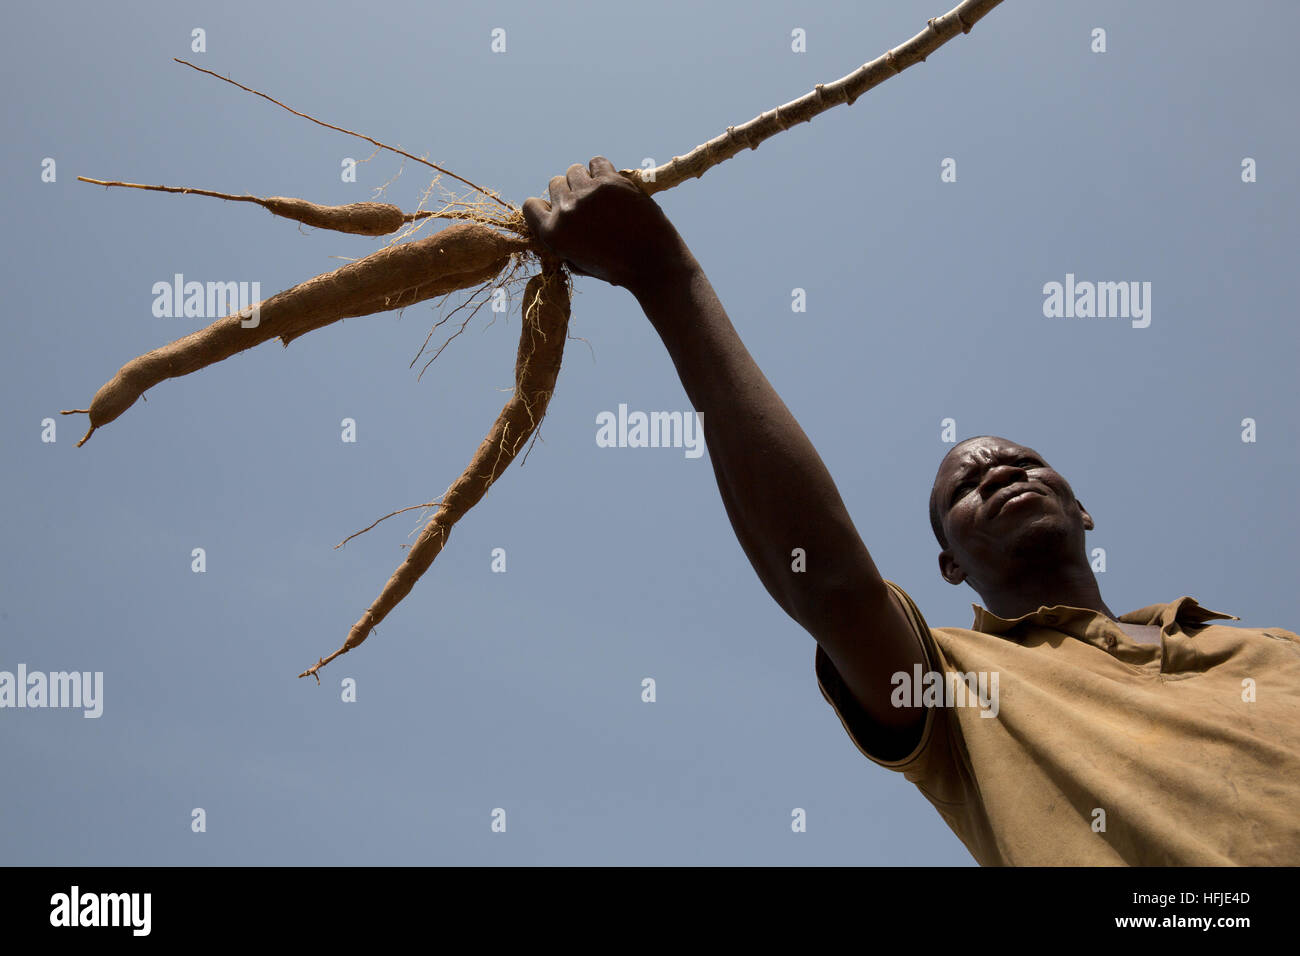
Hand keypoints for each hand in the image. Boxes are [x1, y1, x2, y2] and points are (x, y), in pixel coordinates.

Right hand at [522, 156, 686, 292]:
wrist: (652, 261)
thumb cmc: (617, 267)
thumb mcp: (579, 262)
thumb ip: (562, 241)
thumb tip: (552, 217)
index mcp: (553, 234)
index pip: (531, 206)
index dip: (545, 207)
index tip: (560, 210)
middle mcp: (566, 211)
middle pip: (555, 184)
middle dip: (569, 193)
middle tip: (588, 205)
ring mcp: (588, 194)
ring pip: (574, 170)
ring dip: (585, 179)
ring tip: (601, 194)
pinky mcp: (610, 182)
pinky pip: (597, 161)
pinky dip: (602, 169)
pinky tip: (611, 183)